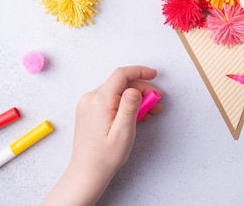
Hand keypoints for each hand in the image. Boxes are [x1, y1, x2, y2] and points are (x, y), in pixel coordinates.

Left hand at [70, 66, 161, 180]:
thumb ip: (129, 108)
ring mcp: (89, 104)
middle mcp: (91, 99)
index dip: (140, 71)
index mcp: (100, 101)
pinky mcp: (90, 110)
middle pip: (121, 83)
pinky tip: (136, 115)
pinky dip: (125, 103)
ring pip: (117, 91)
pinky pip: (111, 99)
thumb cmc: (105, 156)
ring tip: (150, 112)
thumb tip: (134, 89)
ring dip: (135, 98)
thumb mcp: (123, 133)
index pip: (121, 75)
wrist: (87, 172)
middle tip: (156, 102)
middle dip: (142, 89)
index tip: (154, 75)